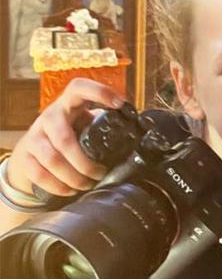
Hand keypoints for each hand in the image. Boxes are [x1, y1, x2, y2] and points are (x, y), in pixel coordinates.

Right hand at [6, 79, 123, 197]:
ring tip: (87, 184)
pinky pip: (39, 174)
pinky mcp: (25, 155)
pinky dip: (57, 186)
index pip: (80, 88)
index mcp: (70, 103)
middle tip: (101, 173)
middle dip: (85, 162)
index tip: (120, 104)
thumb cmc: (70, 133)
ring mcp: (34, 135)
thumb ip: (105, 124)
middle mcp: (50, 116)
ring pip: (52, 159)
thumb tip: (139, 131)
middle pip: (64, 139)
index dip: (99, 92)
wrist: (33, 148)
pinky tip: (70, 190)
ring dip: (73, 177)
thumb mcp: (86, 122)